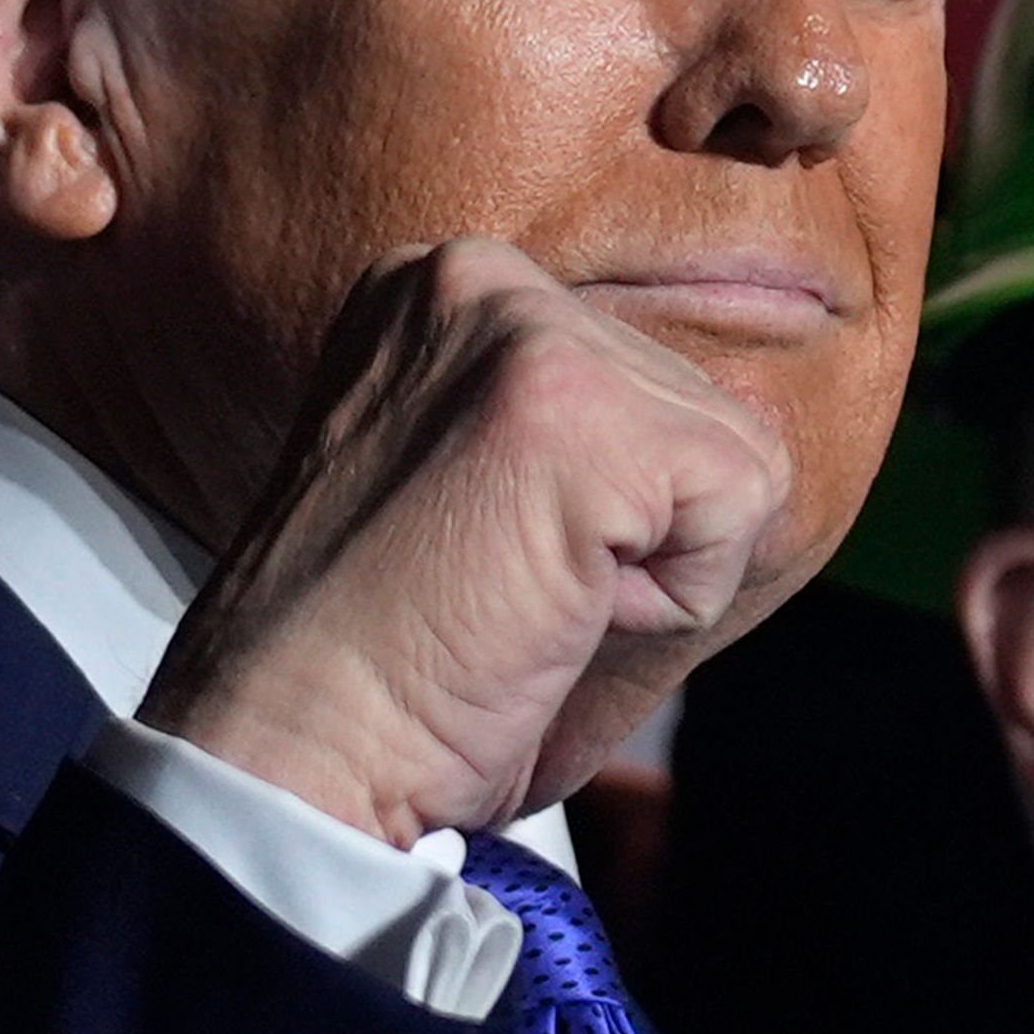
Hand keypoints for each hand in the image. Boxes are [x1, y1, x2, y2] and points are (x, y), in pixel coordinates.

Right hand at [141, 237, 791, 843]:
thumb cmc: (382, 671)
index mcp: (437, 291)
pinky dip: (677, 602)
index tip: (485, 569)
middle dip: (642, 540)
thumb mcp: (475, 500)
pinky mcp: (582, 406)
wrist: (289, 757)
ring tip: (520, 605)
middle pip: (699, 413)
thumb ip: (580, 443)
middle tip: (504, 602)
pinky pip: (744, 504)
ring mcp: (525, 331)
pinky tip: (549, 613)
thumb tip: (745, 454)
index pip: (643, 387)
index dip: (609, 518)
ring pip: (735, 457)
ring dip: (658, 574)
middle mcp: (475, 277)